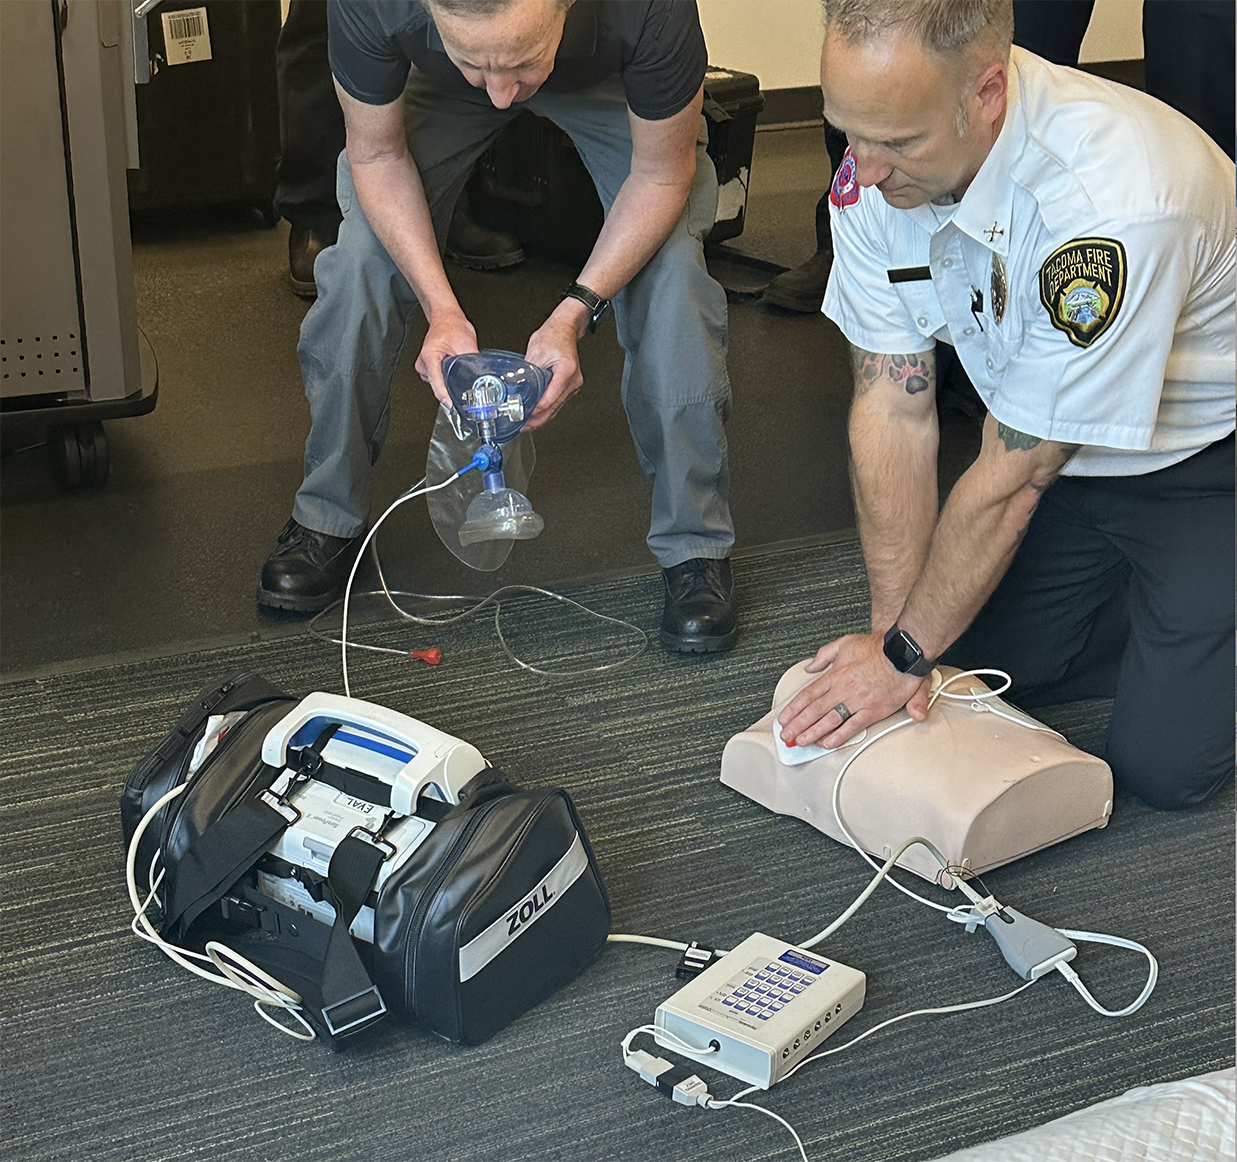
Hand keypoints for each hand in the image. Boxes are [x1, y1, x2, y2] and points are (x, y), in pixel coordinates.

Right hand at [415, 309, 477, 405]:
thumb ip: (470, 362)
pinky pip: (438, 378)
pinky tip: (450, 366)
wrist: (446, 318)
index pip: (436, 381)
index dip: (444, 395)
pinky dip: (445, 375)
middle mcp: (423, 362)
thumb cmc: (452, 326)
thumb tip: (479, 377)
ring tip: (454, 363)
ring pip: (438, 382)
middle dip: (450, 384)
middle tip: (461, 375)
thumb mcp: (466, 343)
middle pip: (437, 384)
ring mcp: (424, 365)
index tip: (450, 404)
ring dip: (448, 378)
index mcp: (430, 355)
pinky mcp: (427, 367)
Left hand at [523, 303, 585, 430]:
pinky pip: (557, 402)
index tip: (524, 416)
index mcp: (566, 371)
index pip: (549, 398)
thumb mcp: (536, 352)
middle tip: (524, 426)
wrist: (564, 328)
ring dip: (542, 417)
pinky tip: (537, 414)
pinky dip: (547, 409)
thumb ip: (528, 372)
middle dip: (537, 419)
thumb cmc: (554, 335)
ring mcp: (573, 385)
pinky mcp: (569, 386)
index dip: (535, 410)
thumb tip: (517, 388)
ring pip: (556, 408)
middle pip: (554, 408)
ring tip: (528, 424)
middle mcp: (573, 380)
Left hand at [776, 632, 931, 748]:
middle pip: (814, 710)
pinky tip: (827, 743)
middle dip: (798, 725)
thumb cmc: (877, 647)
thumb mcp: (845, 642)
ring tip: (801, 742)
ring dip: (813, 733)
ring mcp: (858, 701)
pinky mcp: (873, 711)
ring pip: (829, 720)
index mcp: (835, 675)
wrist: (903, 653)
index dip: (794, 709)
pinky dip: (839, 736)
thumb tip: (810, 667)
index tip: (784, 719)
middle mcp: (843, 689)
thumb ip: (824, 654)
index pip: (808, 695)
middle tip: (787, 736)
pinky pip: (853, 726)